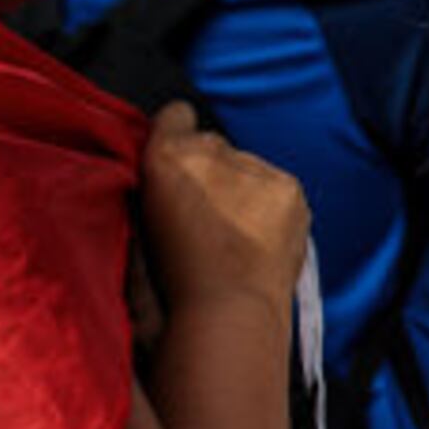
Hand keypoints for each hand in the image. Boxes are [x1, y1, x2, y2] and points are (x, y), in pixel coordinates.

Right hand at [138, 102, 310, 308]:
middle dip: (209, 171)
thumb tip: (168, 171)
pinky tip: (259, 238)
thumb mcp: (140, 223)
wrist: (228, 313)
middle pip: (213, 145)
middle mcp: (209, 151)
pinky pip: (274, 185)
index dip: (176, 136)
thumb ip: (156, 185)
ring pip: (246, 165)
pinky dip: (268, 205)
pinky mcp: (288, 187)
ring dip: (241, 189)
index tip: (179, 162)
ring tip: (235, 235)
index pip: (174, 115)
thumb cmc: (169, 282)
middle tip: (208, 216)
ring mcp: (254, 167)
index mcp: (165, 156)